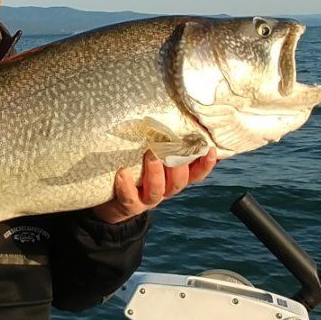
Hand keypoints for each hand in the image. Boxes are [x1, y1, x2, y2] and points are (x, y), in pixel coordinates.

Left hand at [91, 148, 218, 223]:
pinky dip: (126, 185)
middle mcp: (165, 190)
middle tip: (169, 146)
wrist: (111, 201)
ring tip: (150, 154)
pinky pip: (130, 198)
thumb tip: (174, 114)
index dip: (205, 164)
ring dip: (155, 172)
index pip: (196, 174)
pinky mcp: (129, 206)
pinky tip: (123, 172)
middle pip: (179, 182)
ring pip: (157, 191)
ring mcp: (147, 200)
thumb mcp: (151, 155)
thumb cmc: (135, 169)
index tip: (209, 149)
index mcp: (173, 178)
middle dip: (177, 165)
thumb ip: (162, 143)